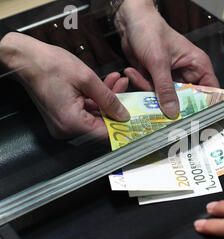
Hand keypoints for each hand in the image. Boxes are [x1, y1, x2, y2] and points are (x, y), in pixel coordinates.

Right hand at [0, 32, 129, 138]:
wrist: (25, 57)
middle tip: (126, 89)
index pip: (105, 133)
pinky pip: (85, 111)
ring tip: (116, 81)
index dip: (122, 125)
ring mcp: (63, 124)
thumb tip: (123, 115)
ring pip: (95, 116)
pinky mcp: (63, 116)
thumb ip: (109, 99)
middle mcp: (66, 129)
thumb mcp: (87, 79)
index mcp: (72, 123)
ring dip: (106, 100)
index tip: (136, 119)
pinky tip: (104, 84)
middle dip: (115, 106)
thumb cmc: (49, 65)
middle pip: (101, 124)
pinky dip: (95, 99)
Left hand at [115, 0, 218, 118]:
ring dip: (151, 90)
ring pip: (166, 98)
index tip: (194, 116)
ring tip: (142, 74)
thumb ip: (165, 89)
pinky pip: (153, 92)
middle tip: (160, 105)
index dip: (205, 105)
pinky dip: (142, 84)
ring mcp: (171, 78)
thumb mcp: (159, 62)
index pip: (210, 90)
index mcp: (198, 65)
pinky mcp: (157, 79)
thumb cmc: (151, 31)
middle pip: (186, 99)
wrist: (130, 22)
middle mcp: (187, 73)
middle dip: (171, 102)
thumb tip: (172, 111)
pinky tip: (135, 71)